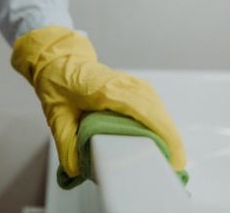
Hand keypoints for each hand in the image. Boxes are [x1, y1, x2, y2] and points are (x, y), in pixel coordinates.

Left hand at [11, 26, 186, 176]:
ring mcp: (131, 81)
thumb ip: (66, 144)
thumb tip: (78, 169)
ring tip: (169, 156)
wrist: (58, 60)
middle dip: (170, 137)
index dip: (161, 132)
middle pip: (156, 109)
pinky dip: (161, 121)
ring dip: (167, 130)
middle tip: (174, 167)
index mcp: (103, 89)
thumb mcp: (56, 116)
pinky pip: (154, 103)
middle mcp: (122, 82)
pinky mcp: (134, 85)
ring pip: (158, 106)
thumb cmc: (58, 83)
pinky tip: (161, 138)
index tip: (172, 155)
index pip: (141, 108)